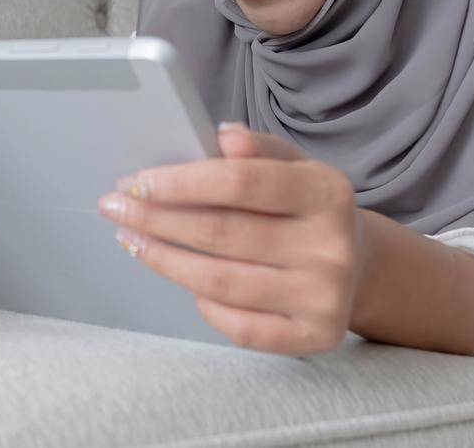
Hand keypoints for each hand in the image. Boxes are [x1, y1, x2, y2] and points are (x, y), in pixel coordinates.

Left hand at [96, 122, 364, 355]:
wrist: (358, 267)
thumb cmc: (305, 209)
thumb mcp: (292, 166)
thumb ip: (258, 148)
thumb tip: (225, 136)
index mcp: (327, 192)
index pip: (242, 182)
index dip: (182, 182)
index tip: (137, 182)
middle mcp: (331, 247)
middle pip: (223, 232)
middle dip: (158, 218)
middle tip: (116, 207)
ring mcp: (324, 297)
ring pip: (221, 281)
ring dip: (164, 259)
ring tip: (132, 239)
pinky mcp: (314, 337)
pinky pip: (239, 326)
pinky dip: (203, 303)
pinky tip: (181, 277)